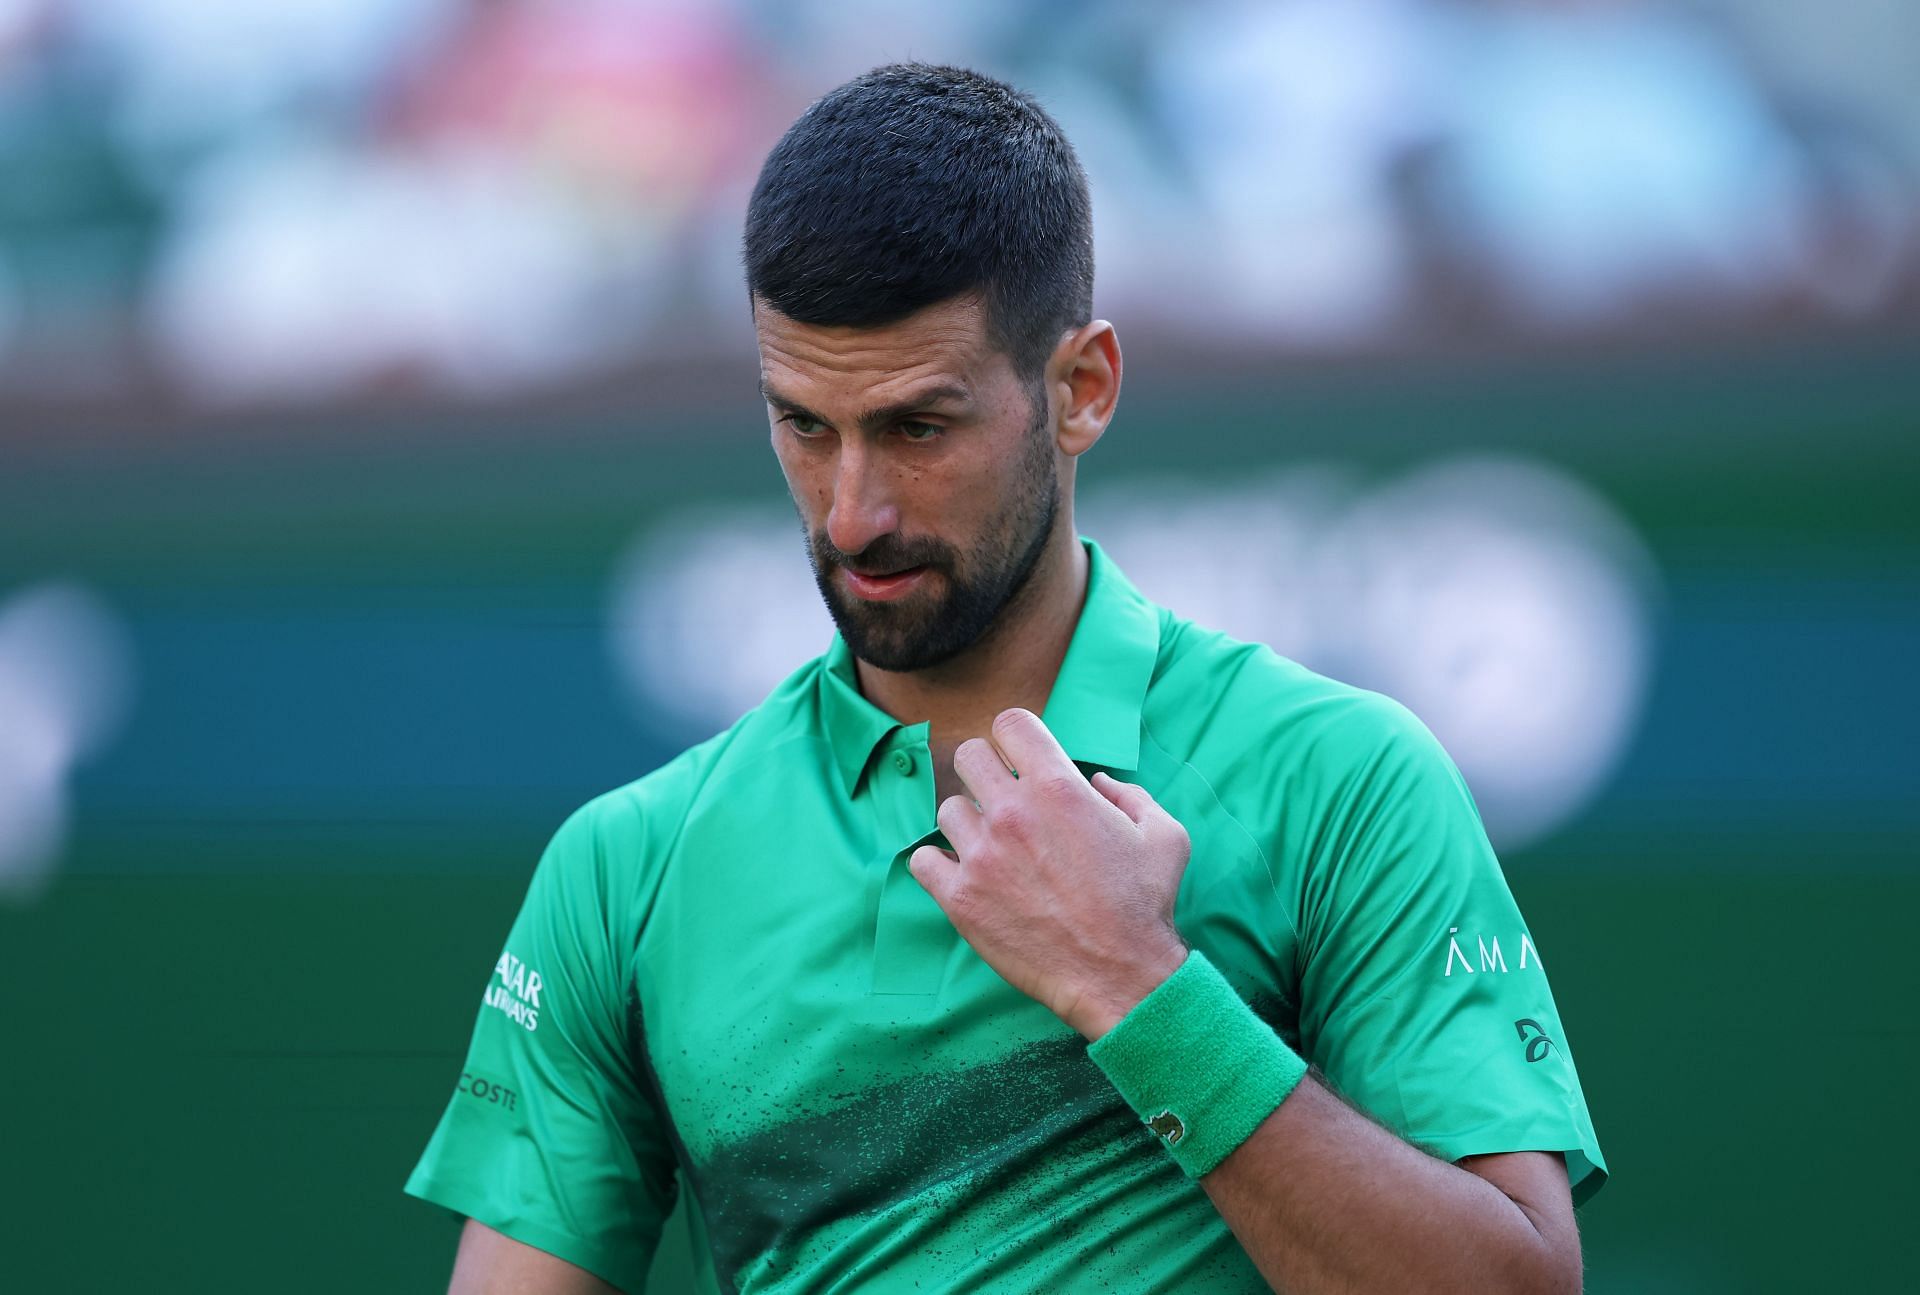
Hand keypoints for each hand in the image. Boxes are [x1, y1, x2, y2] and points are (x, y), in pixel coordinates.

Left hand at [909, 707, 1190, 1039]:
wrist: (1120, 974)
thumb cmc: (1145, 904)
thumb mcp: (1163, 834)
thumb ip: (1129, 795)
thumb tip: (1098, 782)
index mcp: (1058, 786)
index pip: (1010, 724)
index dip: (1016, 737)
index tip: (1021, 758)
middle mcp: (1012, 812)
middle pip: (967, 755)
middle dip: (985, 770)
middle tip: (1002, 798)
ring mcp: (981, 854)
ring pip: (946, 809)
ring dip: (968, 823)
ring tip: (992, 847)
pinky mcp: (960, 897)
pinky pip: (922, 860)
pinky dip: (939, 864)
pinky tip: (965, 874)